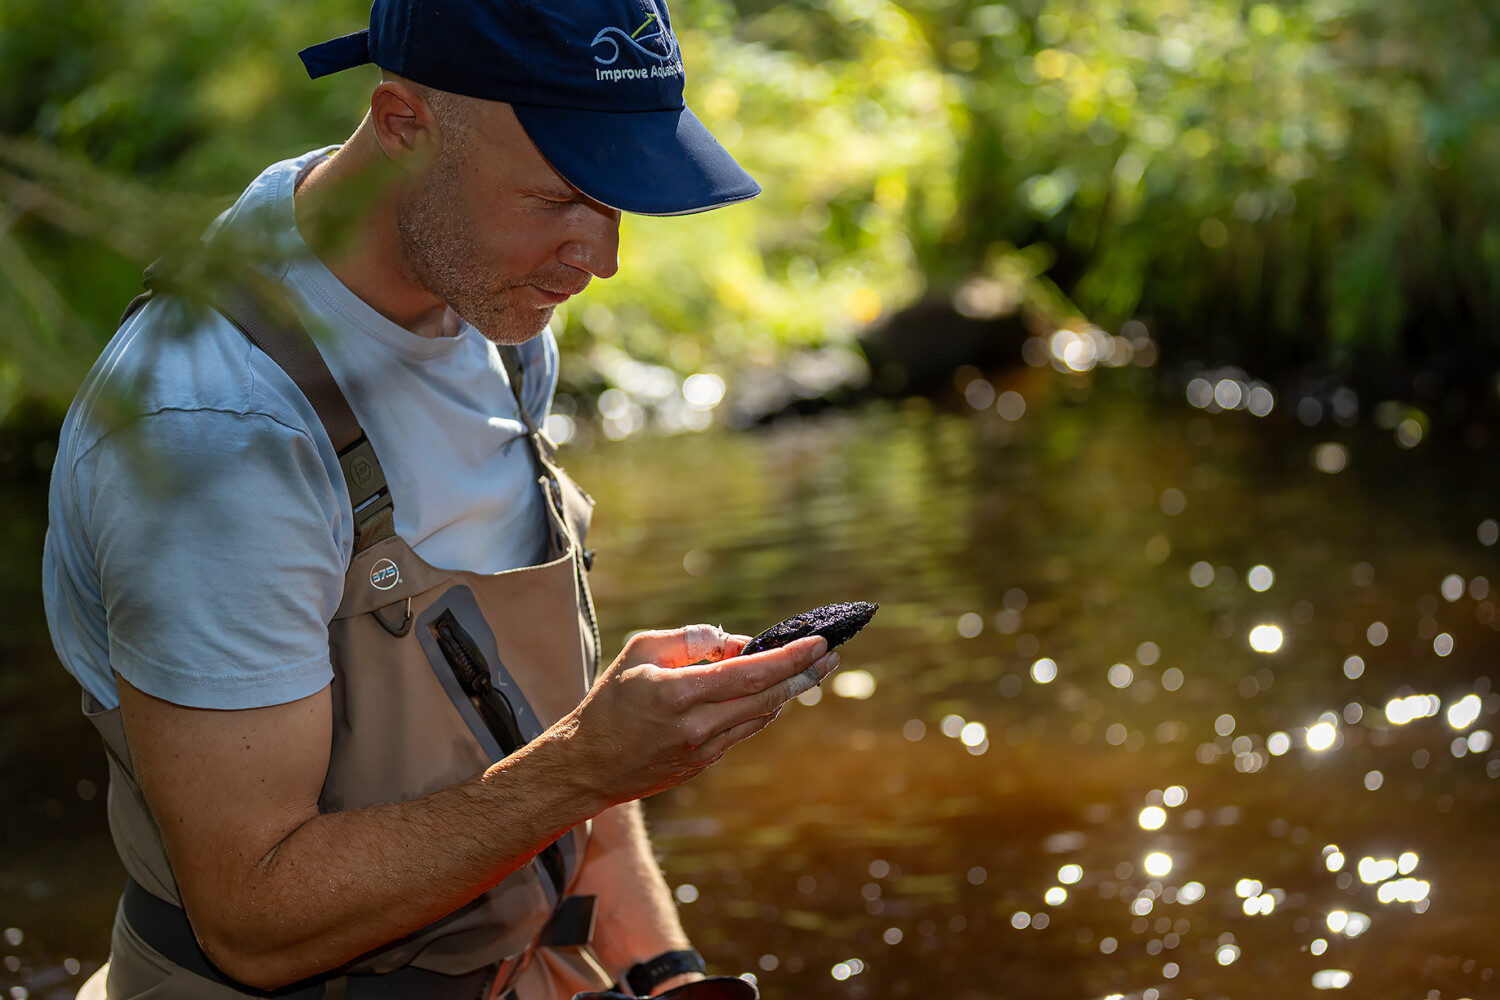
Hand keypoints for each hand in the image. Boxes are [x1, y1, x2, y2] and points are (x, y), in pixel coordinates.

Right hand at [564, 625, 836, 805]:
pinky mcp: (703, 765)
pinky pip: (742, 731)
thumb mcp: (640, 652)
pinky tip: (772, 692)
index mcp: (679, 694)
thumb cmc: (610, 701)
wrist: (587, 766)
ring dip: (788, 692)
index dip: (789, 658)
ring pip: (760, 717)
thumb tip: (737, 642)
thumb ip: (691, 641)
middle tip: (830, 655)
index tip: (818, 643)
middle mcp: (697, 727)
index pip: (749, 673)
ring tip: (812, 669)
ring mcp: (703, 752)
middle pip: (767, 698)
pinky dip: (760, 708)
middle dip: (804, 674)